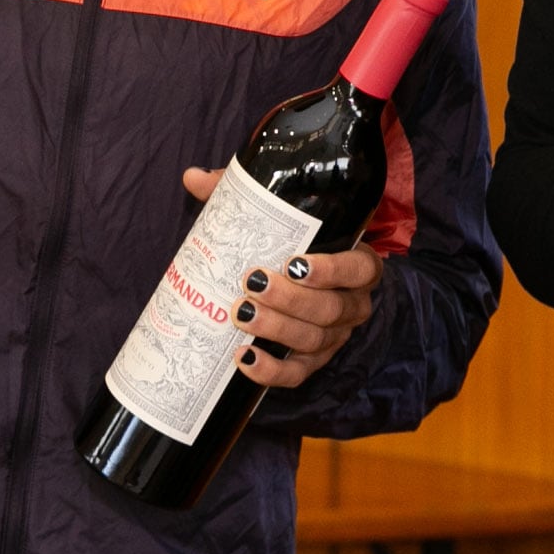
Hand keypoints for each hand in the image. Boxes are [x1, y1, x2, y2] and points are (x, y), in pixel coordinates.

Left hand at [181, 167, 383, 387]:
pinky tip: (244, 358)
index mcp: (357, 265)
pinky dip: (271, 371)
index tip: (294, 263)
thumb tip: (193, 177)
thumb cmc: (290, 245)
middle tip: (252, 283)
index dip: (331, 270)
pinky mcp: (312, 362)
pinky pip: (297, 375)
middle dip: (290, 300)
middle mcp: (352, 304)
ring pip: (313, 340)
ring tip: (241, 314)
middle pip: (330, 308)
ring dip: (277, 329)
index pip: (359, 269)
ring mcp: (334, 337)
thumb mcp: (277, 218)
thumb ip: (243, 196)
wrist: (297, 280)